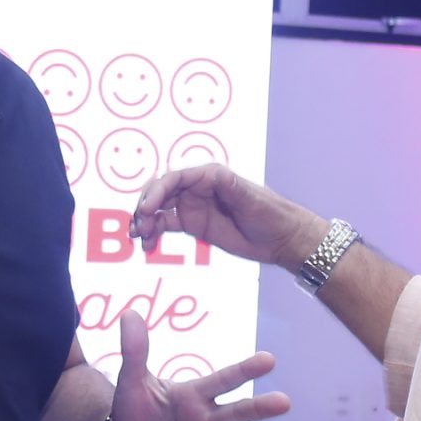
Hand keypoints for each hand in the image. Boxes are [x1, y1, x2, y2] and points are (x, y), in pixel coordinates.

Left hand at [108, 309, 292, 420]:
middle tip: (285, 402)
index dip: (246, 370)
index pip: (224, 379)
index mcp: (195, 395)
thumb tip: (130, 314)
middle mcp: (207, 418)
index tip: (269, 360)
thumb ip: (134, 351)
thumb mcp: (132, 381)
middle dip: (262, 407)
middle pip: (239, 411)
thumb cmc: (134, 410)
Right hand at [132, 164, 322, 270]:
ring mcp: (192, 205)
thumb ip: (232, 188)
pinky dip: (153, 234)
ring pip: (159, 209)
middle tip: (139, 228)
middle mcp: (197, 188)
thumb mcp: (253, 199)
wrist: (281, 238)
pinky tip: (148, 247)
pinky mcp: (193, 224)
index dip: (157, 192)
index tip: (148, 210)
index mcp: (210, 176)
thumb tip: (215, 174)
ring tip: (140, 239)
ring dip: (145, 222)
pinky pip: (165, 226)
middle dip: (145, 207)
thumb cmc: (271, 213)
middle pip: (160, 192)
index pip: (175, 178)